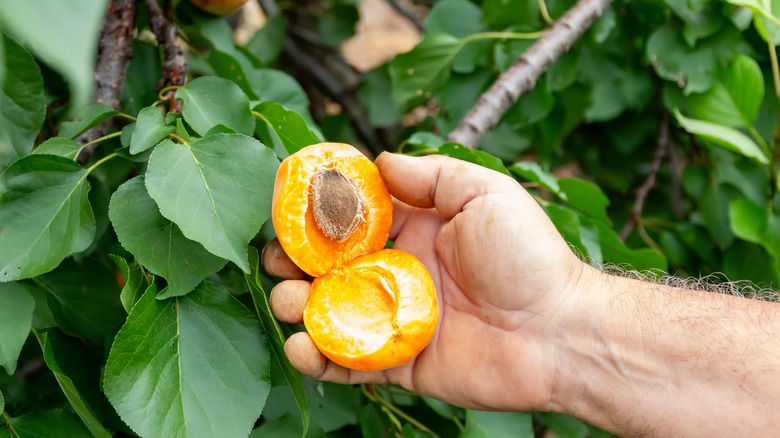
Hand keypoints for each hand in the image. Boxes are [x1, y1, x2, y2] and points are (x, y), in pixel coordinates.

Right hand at [263, 153, 584, 410]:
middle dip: (296, 259)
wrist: (559, 331)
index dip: (318, 210)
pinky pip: (348, 363)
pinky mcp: (398, 363)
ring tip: (288, 298)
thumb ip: (431, 175)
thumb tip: (379, 161)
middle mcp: (397, 273)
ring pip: (328, 312)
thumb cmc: (527, 256)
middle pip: (329, 265)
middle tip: (278, 258)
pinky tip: (301, 346)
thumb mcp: (485, 193)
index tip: (288, 203)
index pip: (353, 217)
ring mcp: (394, 318)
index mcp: (414, 231)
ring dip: (297, 305)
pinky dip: (318, 358)